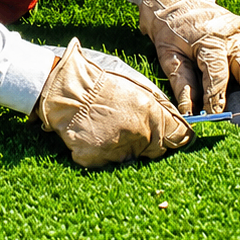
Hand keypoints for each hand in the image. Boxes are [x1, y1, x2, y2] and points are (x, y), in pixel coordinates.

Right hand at [36, 38, 191, 168]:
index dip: (177, 136)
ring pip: (131, 157)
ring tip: (107, 126)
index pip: (178, 136)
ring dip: (125, 146)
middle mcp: (138, 134)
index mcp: (150, 112)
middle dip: (150, 140)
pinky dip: (101, 151)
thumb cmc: (97, 78)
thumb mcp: (133, 81)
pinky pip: (106, 161)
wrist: (61, 85)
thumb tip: (175, 116)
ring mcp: (116, 149)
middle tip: (130, 126)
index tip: (174, 136)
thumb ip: (157, 102)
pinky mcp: (94, 159)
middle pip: (157, 150)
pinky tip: (92, 133)